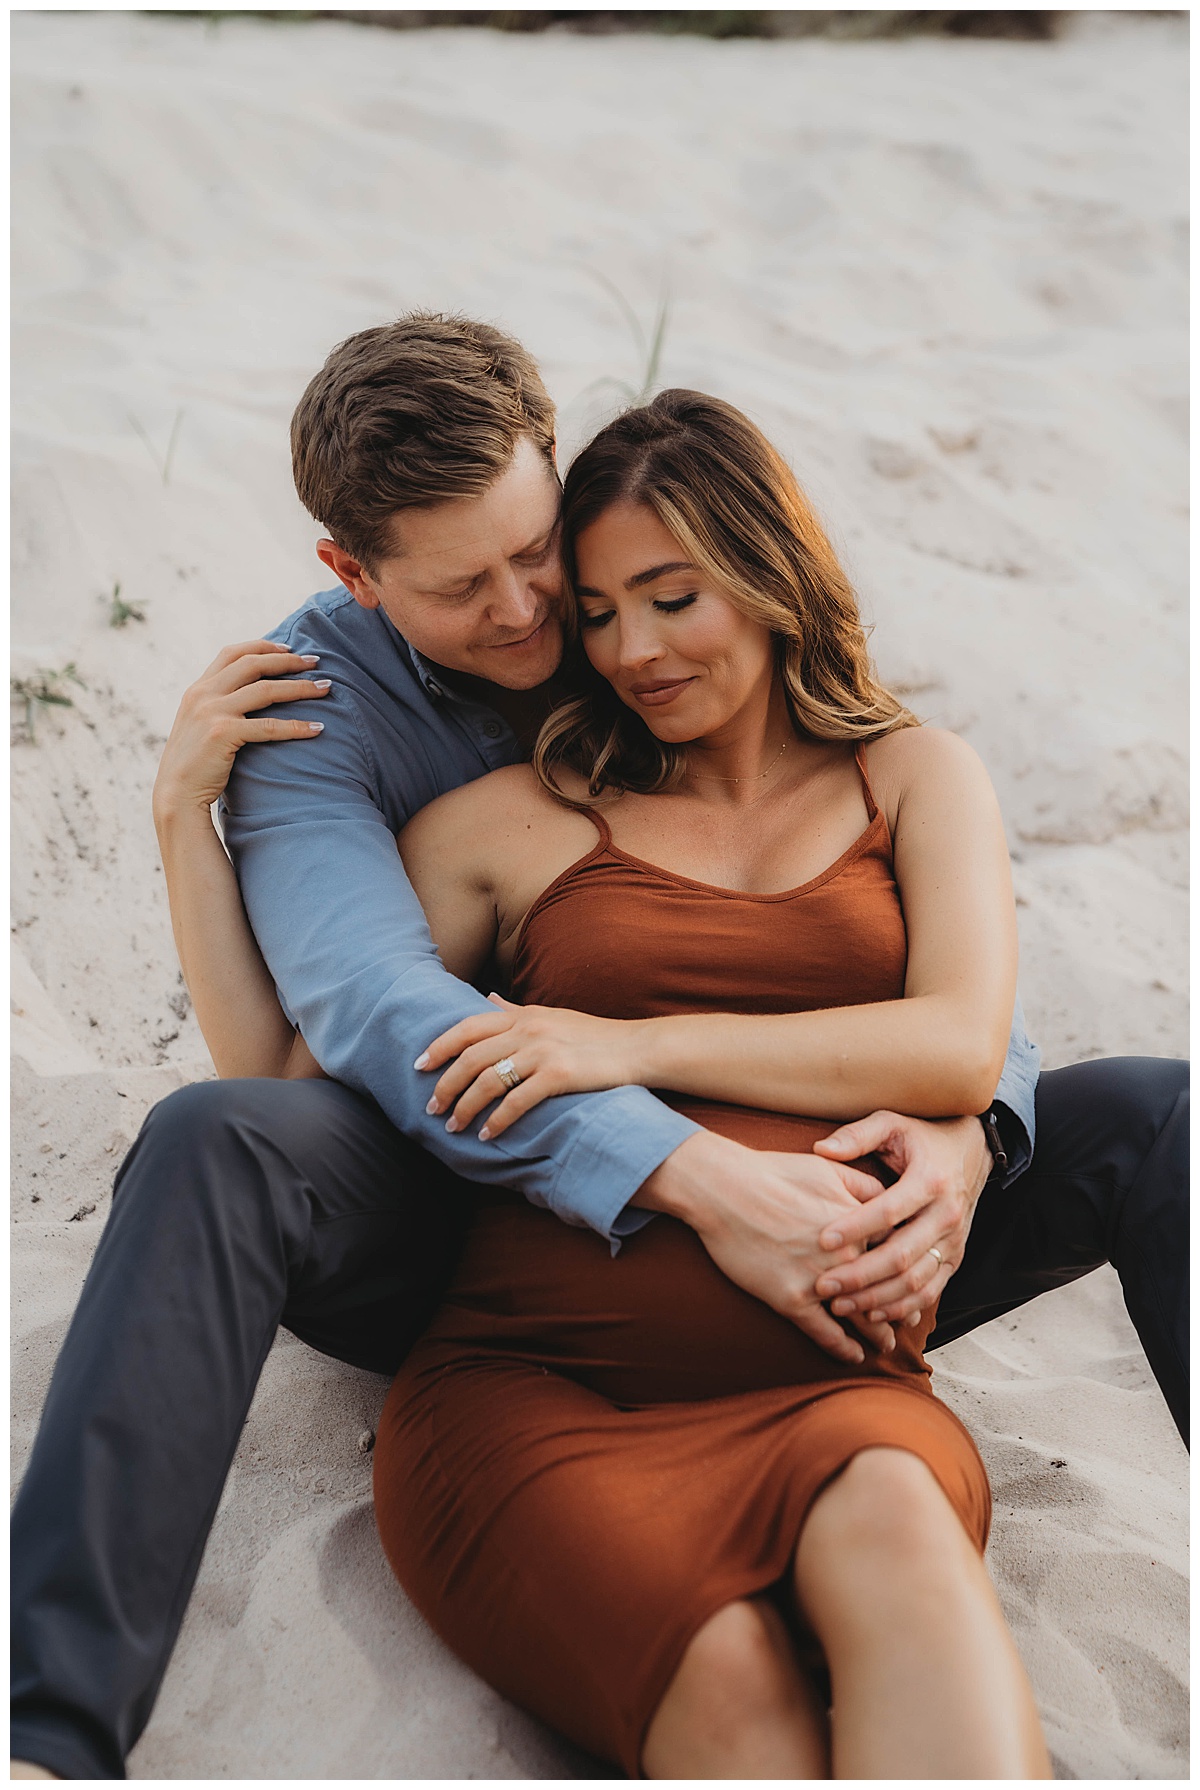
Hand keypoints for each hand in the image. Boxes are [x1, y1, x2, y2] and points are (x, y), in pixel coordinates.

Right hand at [152, 641, 330, 820]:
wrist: (176, 795)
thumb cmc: (195, 766)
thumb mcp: (199, 725)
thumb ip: (217, 707)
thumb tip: (247, 697)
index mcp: (197, 689)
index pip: (232, 653)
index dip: (263, 647)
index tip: (289, 650)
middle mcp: (202, 694)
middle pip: (253, 664)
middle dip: (288, 660)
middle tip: (316, 661)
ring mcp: (211, 712)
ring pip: (266, 690)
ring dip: (300, 687)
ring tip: (326, 688)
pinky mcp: (223, 733)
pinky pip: (268, 726)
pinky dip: (296, 726)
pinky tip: (317, 728)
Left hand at [417, 995, 646, 1138]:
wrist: (638, 1048)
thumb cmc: (595, 1036)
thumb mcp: (552, 1015)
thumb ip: (517, 1011)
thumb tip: (488, 998)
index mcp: (523, 1016)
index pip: (468, 1028)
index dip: (439, 1046)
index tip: (419, 1066)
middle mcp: (529, 1030)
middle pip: (471, 1057)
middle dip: (446, 1084)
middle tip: (432, 1107)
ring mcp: (543, 1051)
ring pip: (488, 1080)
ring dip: (465, 1107)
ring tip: (453, 1126)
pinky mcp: (559, 1075)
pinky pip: (516, 1101)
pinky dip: (497, 1121)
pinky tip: (488, 1136)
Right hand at [637, 1131, 896, 1364]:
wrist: (724, 1188)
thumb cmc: (774, 1172)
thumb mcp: (828, 1168)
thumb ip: (864, 1184)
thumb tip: (888, 1195)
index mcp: (860, 1223)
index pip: (898, 1253)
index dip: (909, 1270)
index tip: (917, 1280)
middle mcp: (847, 1256)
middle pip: (886, 1289)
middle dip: (901, 1307)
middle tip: (910, 1319)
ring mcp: (820, 1281)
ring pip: (860, 1316)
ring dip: (877, 1334)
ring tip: (886, 1345)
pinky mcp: (792, 1300)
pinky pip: (825, 1333)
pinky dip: (842, 1348)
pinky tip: (852, 1356)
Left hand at [810, 1112, 990, 1324]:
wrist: (972, 1152)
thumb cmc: (922, 1138)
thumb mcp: (892, 1123)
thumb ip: (858, 1135)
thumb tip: (821, 1149)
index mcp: (930, 1180)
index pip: (890, 1210)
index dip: (857, 1227)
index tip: (823, 1239)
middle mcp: (946, 1214)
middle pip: (903, 1255)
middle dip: (861, 1275)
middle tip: (823, 1285)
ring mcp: (954, 1240)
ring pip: (917, 1281)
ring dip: (877, 1298)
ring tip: (840, 1305)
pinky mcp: (955, 1258)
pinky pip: (931, 1291)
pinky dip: (902, 1307)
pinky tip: (872, 1313)